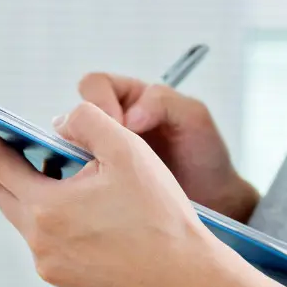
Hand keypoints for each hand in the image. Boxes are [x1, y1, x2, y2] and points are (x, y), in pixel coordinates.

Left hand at [0, 103, 246, 286]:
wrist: (189, 273)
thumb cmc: (161, 210)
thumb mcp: (126, 149)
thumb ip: (84, 122)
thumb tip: (55, 126)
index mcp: (47, 207)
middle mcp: (40, 242)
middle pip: (8, 191)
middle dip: (22, 168)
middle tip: (56, 154)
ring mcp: (51, 267)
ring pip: (28, 217)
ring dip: (44, 196)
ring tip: (87, 187)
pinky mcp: (66, 281)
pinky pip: (48, 242)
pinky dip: (60, 222)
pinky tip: (98, 217)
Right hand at [78, 72, 259, 221]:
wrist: (215, 200)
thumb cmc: (206, 153)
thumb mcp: (194, 117)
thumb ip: (164, 102)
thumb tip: (128, 117)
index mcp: (130, 97)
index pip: (96, 85)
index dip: (100, 102)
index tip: (118, 125)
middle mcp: (111, 123)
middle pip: (75, 115)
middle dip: (85, 132)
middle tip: (103, 153)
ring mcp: (103, 154)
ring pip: (71, 147)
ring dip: (80, 159)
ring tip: (100, 175)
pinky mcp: (100, 183)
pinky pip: (79, 176)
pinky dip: (82, 181)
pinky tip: (99, 191)